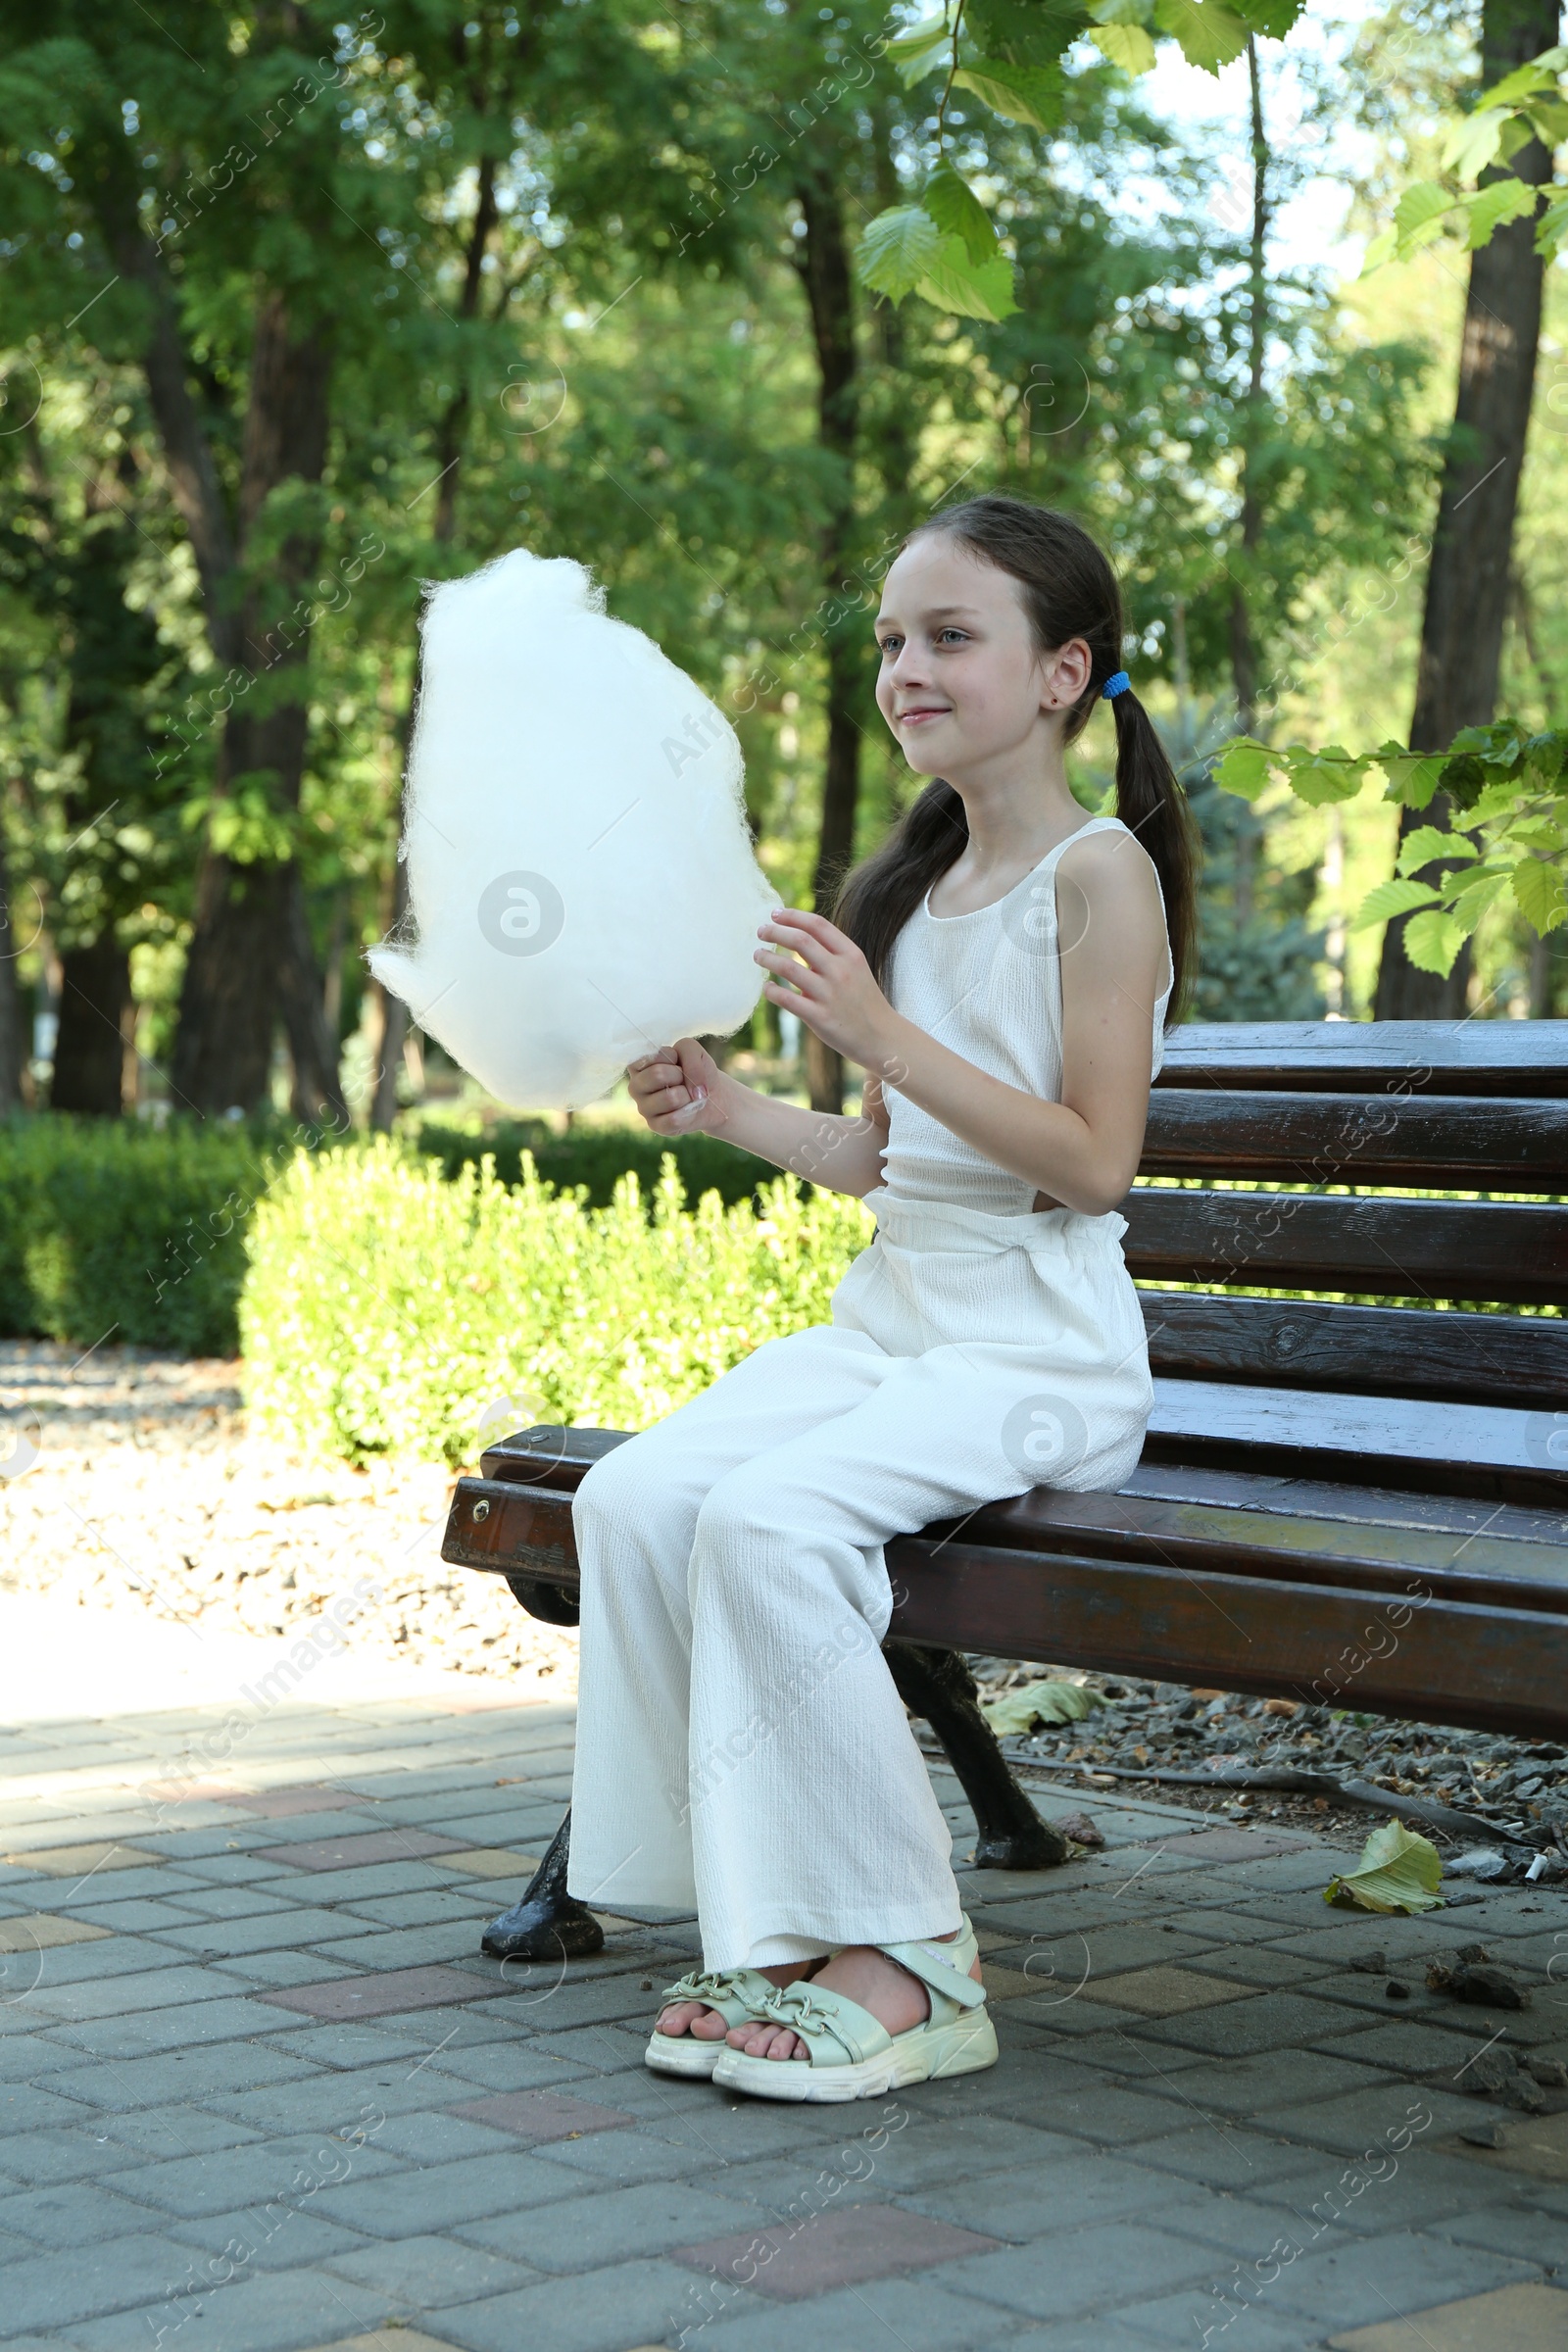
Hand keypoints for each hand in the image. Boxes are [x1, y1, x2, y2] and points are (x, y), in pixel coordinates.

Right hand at [626, 1037, 729, 1134]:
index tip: (677, 1063)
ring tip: (686, 1096)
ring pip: (670, 1098)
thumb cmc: (696, 1071)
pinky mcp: (655, 1126)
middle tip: (683, 1080)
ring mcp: (643, 1108)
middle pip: (658, 1075)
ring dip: (687, 1095)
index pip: (652, 1056)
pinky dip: (689, 1112)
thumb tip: (690, 1090)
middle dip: (681, 1075)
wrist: (713, 1096)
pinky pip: (674, 1119)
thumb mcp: (693, 1051)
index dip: (673, 1057)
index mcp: (638, 1066)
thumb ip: (689, 1054)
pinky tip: (687, 1110)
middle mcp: (635, 1087)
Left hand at [755, 909, 900, 1070]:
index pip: (817, 925)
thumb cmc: (864, 1001)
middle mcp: (840, 971)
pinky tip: (766, 988)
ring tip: (758, 955)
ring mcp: (829, 994)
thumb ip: (831, 954)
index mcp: (850, 954)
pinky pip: (787, 999)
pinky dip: (771, 991)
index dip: (793, 916)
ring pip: (788, 968)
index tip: (775, 913)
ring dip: (768, 958)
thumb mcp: (856, 969)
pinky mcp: (819, 1017)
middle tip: (761, 931)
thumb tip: (797, 938)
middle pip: (800, 940)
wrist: (882, 1037)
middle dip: (775, 932)